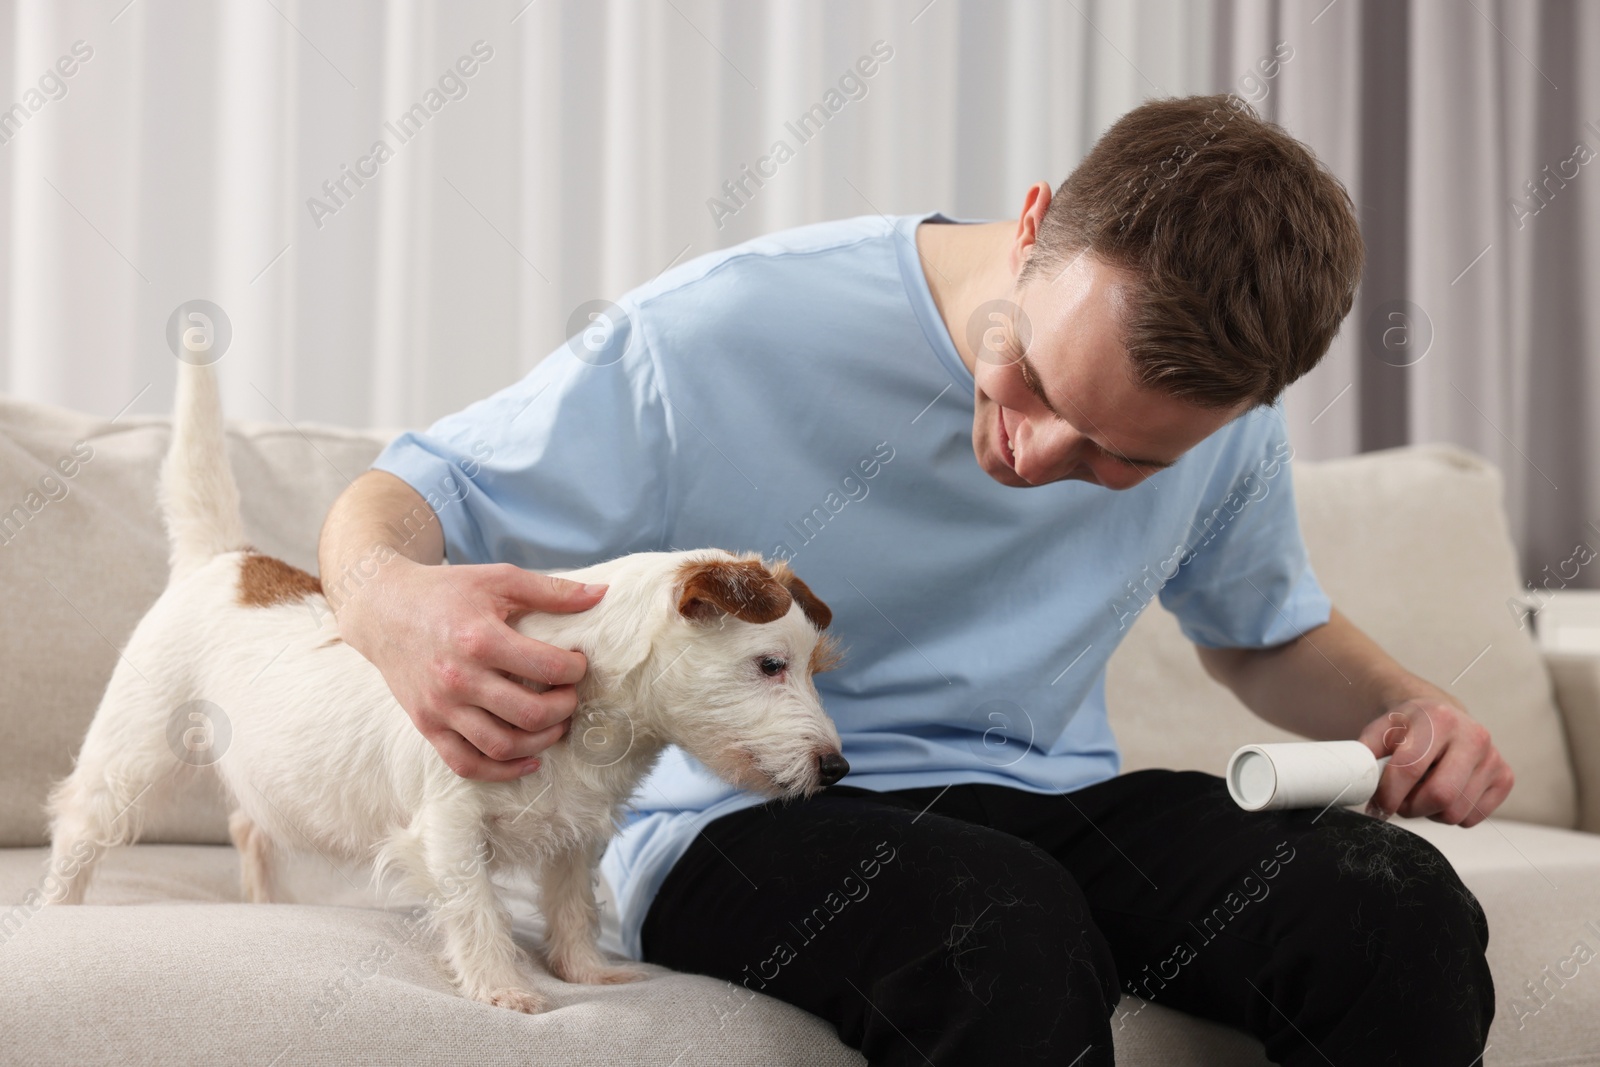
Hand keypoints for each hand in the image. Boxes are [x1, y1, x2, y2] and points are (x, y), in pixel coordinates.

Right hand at [336, 557, 606, 781]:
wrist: (382, 609)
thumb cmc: (445, 591)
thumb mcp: (499, 579)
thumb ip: (552, 591)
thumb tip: (602, 595)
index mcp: (480, 639)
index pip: (547, 669)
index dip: (575, 669)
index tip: (577, 663)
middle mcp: (459, 679)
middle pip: (530, 715)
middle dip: (564, 709)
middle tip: (571, 696)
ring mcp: (440, 707)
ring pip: (502, 747)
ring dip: (541, 742)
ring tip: (555, 724)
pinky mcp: (426, 725)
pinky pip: (466, 764)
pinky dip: (502, 772)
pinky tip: (528, 760)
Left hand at [1356, 698, 1514, 826]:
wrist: (1439, 716)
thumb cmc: (1406, 728)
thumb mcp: (1379, 731)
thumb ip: (1363, 754)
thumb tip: (1354, 783)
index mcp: (1438, 719)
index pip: (1410, 769)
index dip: (1388, 795)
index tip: (1377, 806)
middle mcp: (1473, 736)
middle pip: (1440, 796)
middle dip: (1411, 807)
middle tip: (1398, 801)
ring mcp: (1494, 757)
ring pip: (1455, 812)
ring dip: (1429, 812)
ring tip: (1421, 791)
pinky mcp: (1505, 777)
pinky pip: (1472, 818)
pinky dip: (1451, 814)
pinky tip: (1444, 791)